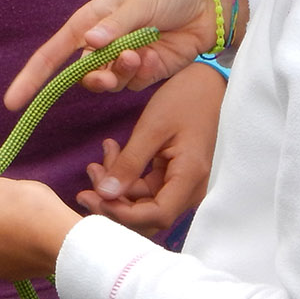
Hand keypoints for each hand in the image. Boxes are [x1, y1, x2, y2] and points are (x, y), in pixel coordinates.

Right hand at [4, 0, 228, 107]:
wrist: (208, 7)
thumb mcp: (140, 2)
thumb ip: (115, 25)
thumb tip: (88, 43)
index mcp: (89, 21)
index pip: (52, 54)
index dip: (31, 78)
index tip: (13, 102)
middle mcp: (99, 43)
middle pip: (78, 74)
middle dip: (94, 77)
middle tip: (111, 70)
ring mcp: (120, 60)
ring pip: (105, 83)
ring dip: (120, 73)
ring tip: (139, 53)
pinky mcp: (141, 74)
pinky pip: (130, 85)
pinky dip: (139, 74)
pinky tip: (154, 55)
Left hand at [77, 60, 224, 236]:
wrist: (208, 83)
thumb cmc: (185, 99)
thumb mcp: (152, 128)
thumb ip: (129, 163)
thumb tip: (104, 195)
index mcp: (190, 178)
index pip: (156, 216)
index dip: (121, 213)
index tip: (93, 194)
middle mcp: (190, 189)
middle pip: (147, 215)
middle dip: (114, 200)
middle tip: (90, 173)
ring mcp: (184, 185)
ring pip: (143, 202)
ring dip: (117, 186)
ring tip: (99, 157)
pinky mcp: (175, 177)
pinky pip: (147, 187)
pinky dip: (127, 175)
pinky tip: (113, 151)